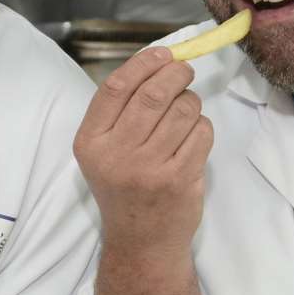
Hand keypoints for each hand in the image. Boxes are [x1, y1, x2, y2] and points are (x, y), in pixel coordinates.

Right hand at [73, 46, 210, 252]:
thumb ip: (121, 111)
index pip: (117, 87)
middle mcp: (116, 155)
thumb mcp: (105, 152)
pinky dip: (203, 126)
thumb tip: (159, 60)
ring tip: (186, 112)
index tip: (163, 53)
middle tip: (185, 71)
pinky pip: (201, 132)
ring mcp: (148, 169)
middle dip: (175, 74)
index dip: (143, 63)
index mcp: (90, 142)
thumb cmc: (124, 187)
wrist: (141, 242)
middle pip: (153, 94)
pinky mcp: (178, 179)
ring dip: (191, 102)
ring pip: (182, 110)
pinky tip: (193, 137)